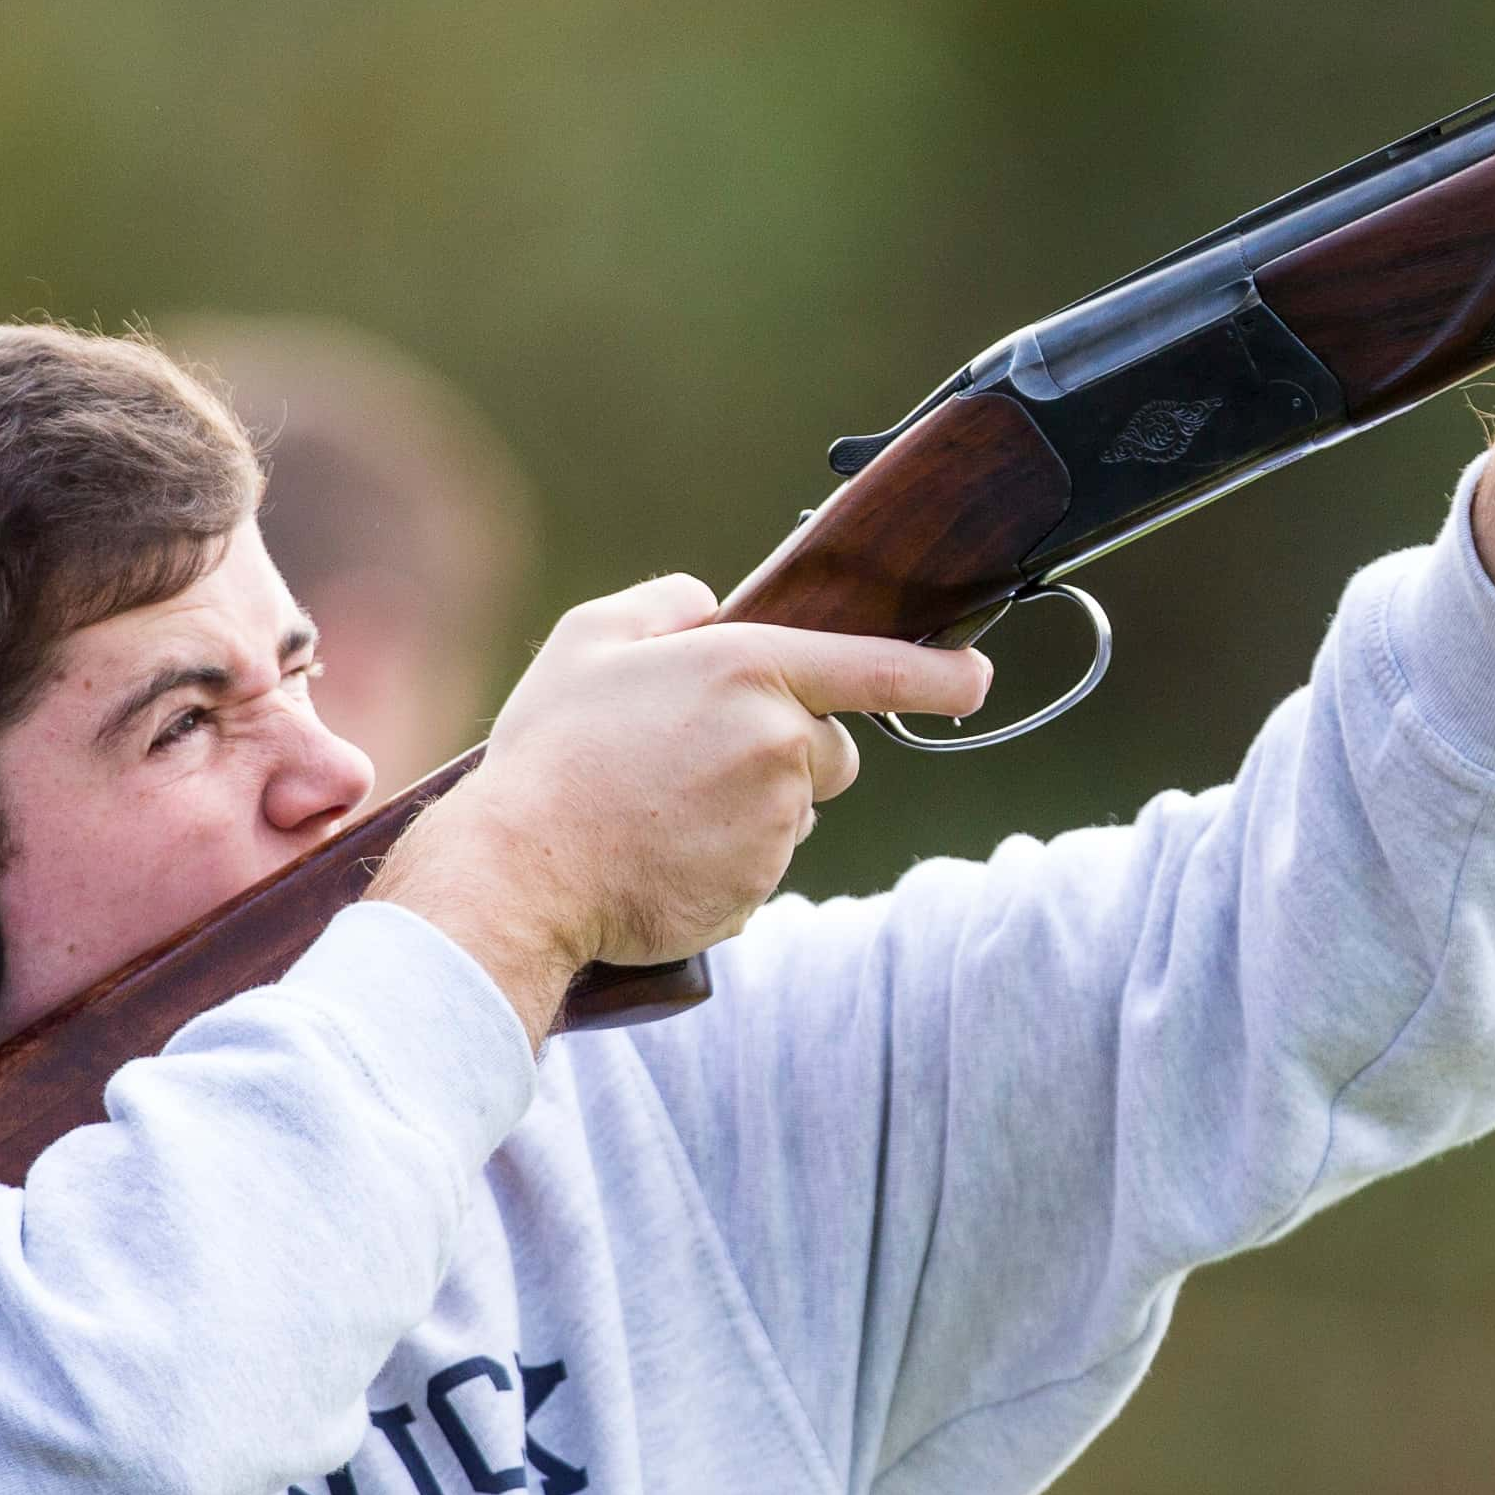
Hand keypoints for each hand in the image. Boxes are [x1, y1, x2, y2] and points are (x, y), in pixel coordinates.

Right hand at [370, 577, 987, 1033]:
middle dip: (788, 752)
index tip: (975, 678)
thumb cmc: (550, 753)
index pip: (876, 668)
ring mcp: (775, 824)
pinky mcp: (760, 889)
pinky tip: (665, 852)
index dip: (939, 674)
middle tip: (694, 759)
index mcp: (748, 672)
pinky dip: (728, 860)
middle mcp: (778, 745)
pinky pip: (764, 866)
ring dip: (752, 808)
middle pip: (830, 750)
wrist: (518, 873)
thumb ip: (666, 605)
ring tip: (661, 808)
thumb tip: (711, 605)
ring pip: (795, 811)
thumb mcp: (589, 640)